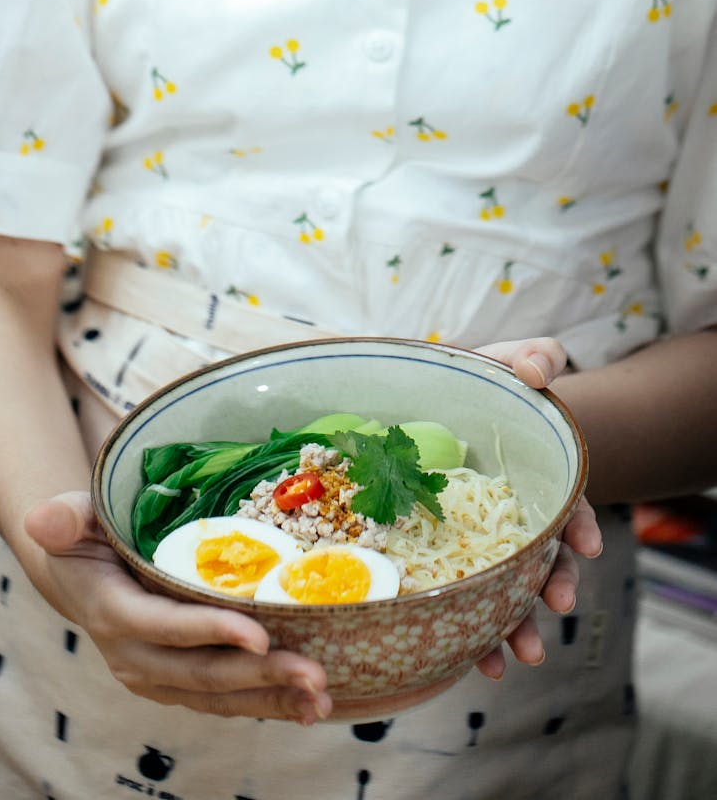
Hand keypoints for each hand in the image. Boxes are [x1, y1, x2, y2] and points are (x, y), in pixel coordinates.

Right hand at [24, 491, 331, 723]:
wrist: (84, 577)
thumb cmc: (87, 537)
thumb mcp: (73, 519)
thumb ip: (64, 517)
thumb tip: (44, 519)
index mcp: (114, 612)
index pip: (165, 627)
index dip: (210, 632)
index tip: (260, 635)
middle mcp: (136, 656)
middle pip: (202, 672)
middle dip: (260, 675)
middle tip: (314, 672)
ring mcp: (159, 676)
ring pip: (219, 696)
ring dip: (273, 699)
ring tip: (320, 696)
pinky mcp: (179, 683)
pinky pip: (225, 699)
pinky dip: (267, 703)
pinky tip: (309, 705)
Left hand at [472, 338, 601, 679]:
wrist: (430, 402)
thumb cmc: (480, 385)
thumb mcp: (508, 361)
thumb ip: (536, 357)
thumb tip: (537, 372)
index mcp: (536, 477)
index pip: (568, 505)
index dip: (579, 526)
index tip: (586, 548)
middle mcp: (515, 514)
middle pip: (542, 558)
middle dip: (550, 590)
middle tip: (552, 615)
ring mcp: (481, 537)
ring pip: (505, 588)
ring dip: (513, 626)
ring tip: (509, 658)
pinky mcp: (442, 551)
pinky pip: (460, 593)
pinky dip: (468, 628)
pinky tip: (469, 657)